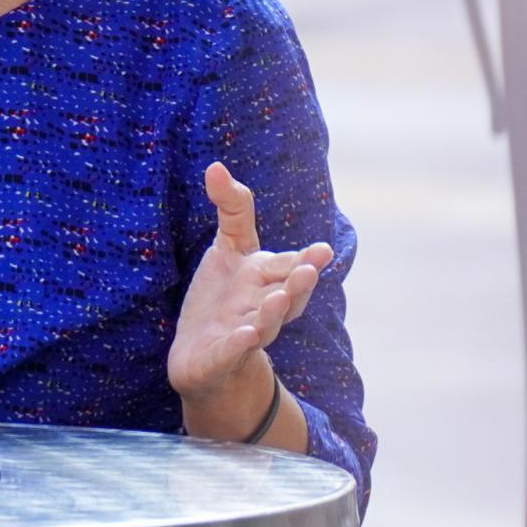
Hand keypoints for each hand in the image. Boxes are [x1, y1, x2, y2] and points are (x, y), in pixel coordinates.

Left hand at [168, 162, 332, 437]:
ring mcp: (245, 335)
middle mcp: (264, 307)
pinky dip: (239, 346)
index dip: (307, 260)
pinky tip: (244, 335)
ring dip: (273, 314)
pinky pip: (232, 353)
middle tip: (309, 270)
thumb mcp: (229, 248)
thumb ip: (233, 207)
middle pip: (288, 297)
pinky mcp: (220, 359)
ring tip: (278, 300)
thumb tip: (215, 166)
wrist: (203, 357)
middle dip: (299, 285)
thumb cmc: (224, 297)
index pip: (291, 266)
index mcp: (270, 278)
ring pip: (265, 326)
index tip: (323, 250)